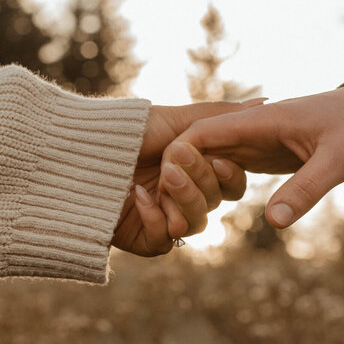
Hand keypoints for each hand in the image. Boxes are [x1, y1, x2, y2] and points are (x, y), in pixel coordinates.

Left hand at [112, 101, 255, 255]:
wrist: (77, 151)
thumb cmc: (125, 130)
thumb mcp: (177, 118)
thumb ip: (222, 116)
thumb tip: (266, 102)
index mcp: (193, 169)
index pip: (230, 184)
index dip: (229, 175)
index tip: (217, 159)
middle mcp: (181, 194)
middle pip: (215, 203)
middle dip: (199, 181)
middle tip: (174, 160)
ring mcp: (162, 218)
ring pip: (196, 224)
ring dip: (183, 199)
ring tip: (161, 179)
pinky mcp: (142, 239)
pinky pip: (166, 241)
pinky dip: (156, 218)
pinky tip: (137, 196)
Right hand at [165, 85, 343, 228]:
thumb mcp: (339, 162)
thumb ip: (305, 190)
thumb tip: (273, 223)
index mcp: (263, 119)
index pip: (205, 131)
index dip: (179, 155)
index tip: (163, 185)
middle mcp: (253, 127)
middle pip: (198, 147)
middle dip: (178, 176)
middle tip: (167, 213)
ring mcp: (257, 140)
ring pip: (209, 159)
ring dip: (192, 184)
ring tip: (176, 217)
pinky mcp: (265, 153)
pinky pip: (228, 168)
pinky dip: (212, 186)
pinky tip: (202, 210)